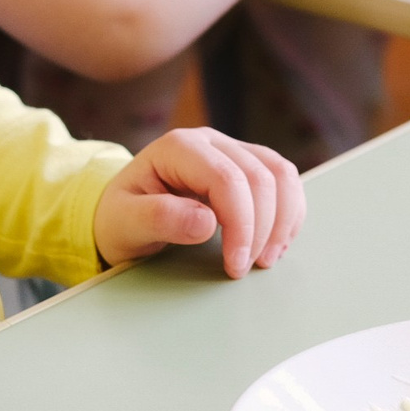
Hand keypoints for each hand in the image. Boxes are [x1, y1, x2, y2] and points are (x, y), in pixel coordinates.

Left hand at [94, 127, 304, 277]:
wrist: (122, 213)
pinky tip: (277, 242)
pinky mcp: (247, 166)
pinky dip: (288, 212)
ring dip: (282, 220)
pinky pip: (284, 181)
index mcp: (178, 147)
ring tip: (266, 258)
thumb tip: (206, 222)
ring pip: (280, 174)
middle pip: (260, 177)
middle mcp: (209, 142)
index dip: (241, 224)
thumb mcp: (124, 224)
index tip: (235, 265)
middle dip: (262, 228)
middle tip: (245, 268)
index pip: (227, 179)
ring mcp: (231, 150)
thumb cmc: (121, 217)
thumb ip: (159, 219)